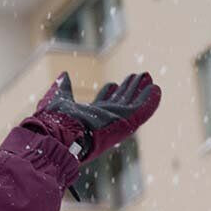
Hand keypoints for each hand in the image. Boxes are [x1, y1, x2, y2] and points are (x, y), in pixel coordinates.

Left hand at [23, 70, 161, 163]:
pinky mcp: (124, 125)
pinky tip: (156, 90)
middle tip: (139, 76)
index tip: (113, 84)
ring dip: (141, 93)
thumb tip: (63, 75)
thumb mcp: (57, 99)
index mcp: (88, 117)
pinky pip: (141, 113)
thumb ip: (62, 88)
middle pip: (120, 104)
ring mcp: (115, 124)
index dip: (109, 93)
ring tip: (148, 78)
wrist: (56, 134)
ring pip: (132, 106)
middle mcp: (103, 122)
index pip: (102, 105)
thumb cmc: (54, 121)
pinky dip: (149, 102)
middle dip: (129, 90)